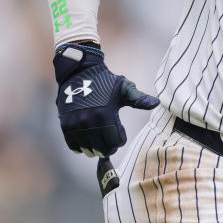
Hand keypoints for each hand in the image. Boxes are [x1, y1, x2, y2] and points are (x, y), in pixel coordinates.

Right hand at [53, 42, 158, 156]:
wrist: (79, 72)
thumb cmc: (105, 81)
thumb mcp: (124, 88)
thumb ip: (139, 99)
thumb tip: (156, 103)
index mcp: (106, 114)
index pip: (116, 141)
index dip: (120, 140)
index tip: (120, 135)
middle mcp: (90, 121)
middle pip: (102, 149)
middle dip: (109, 147)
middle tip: (111, 142)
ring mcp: (76, 124)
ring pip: (88, 150)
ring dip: (95, 149)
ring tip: (99, 142)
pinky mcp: (65, 125)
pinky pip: (73, 146)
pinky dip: (81, 147)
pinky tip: (87, 141)